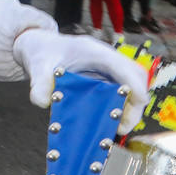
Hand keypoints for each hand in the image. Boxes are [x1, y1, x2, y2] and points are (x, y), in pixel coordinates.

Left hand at [13, 29, 150, 133]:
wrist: (40, 47)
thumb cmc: (42, 52)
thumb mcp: (37, 65)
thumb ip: (39, 82)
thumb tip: (43, 101)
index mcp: (93, 51)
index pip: (124, 66)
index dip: (136, 84)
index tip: (138, 104)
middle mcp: (106, 59)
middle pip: (135, 77)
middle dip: (136, 102)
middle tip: (123, 126)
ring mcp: (107, 70)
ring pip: (132, 86)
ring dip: (129, 107)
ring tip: (117, 128)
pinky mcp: (104, 80)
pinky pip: (120, 93)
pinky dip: (119, 108)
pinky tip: (107, 123)